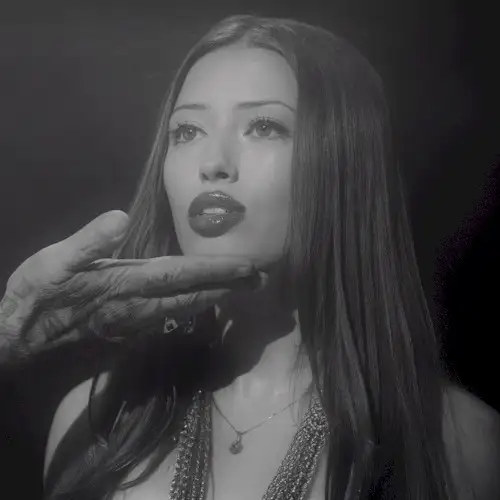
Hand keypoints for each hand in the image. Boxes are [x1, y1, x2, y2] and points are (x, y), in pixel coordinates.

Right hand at [0, 210, 263, 364]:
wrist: (21, 343)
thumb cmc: (36, 299)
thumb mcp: (52, 264)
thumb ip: (87, 244)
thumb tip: (117, 218)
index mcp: (126, 285)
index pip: (181, 275)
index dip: (216, 270)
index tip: (247, 267)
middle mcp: (139, 307)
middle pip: (193, 295)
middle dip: (229, 286)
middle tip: (261, 278)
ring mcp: (137, 323)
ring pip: (187, 310)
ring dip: (218, 297)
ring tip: (243, 288)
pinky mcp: (130, 332)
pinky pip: (172, 319)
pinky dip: (195, 310)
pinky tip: (205, 305)